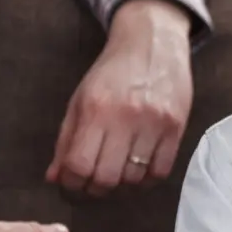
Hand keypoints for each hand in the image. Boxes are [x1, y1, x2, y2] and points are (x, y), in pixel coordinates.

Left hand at [47, 0, 192, 195]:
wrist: (152, 42)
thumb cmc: (112, 72)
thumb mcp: (80, 99)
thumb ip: (66, 140)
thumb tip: (55, 178)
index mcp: (96, 109)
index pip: (79, 165)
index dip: (71, 184)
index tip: (71, 184)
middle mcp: (126, 118)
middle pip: (106, 178)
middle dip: (95, 189)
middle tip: (92, 184)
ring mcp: (154, 124)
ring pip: (134, 179)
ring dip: (121, 185)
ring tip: (116, 174)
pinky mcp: (176, 128)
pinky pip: (160, 172)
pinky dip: (146, 180)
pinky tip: (138, 170)